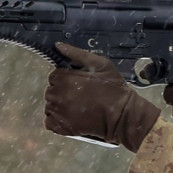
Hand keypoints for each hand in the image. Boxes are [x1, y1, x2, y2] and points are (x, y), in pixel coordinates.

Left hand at [45, 42, 159, 150]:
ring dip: (60, 107)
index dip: (65, 80)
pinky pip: (50, 122)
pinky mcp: (62, 127)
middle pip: (51, 92)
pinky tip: (71, 119)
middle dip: (62, 93)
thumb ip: (77, 54)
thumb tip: (58, 45)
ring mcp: (58, 112)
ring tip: (77, 109)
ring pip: (50, 107)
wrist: (122, 115)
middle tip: (79, 98)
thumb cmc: (113, 88)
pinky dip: (57, 121)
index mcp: (64, 78)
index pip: (54, 77)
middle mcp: (57, 95)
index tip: (78, 85)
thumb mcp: (100, 64)